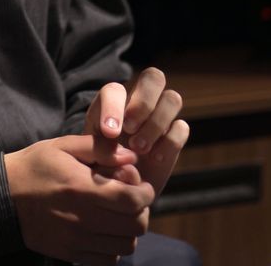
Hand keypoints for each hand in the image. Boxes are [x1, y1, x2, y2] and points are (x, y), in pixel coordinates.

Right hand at [4, 134, 153, 265]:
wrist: (5, 196)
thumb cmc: (37, 166)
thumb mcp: (64, 145)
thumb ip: (100, 147)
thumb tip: (131, 156)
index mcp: (82, 188)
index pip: (132, 200)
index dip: (145, 193)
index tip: (142, 186)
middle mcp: (82, 218)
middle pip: (134, 226)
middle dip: (141, 211)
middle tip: (132, 199)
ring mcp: (77, 241)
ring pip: (125, 245)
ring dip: (129, 230)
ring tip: (118, 215)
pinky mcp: (71, 255)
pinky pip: (108, 260)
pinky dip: (114, 247)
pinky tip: (105, 231)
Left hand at [84, 68, 189, 193]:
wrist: (116, 193)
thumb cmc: (97, 169)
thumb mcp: (89, 157)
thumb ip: (97, 147)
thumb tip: (115, 142)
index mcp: (112, 102)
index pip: (116, 89)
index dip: (113, 107)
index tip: (109, 134)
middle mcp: (140, 103)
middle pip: (154, 77)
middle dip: (143, 103)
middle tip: (130, 129)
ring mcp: (160, 118)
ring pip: (173, 98)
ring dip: (156, 123)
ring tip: (139, 149)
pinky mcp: (174, 137)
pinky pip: (181, 127)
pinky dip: (169, 142)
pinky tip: (155, 159)